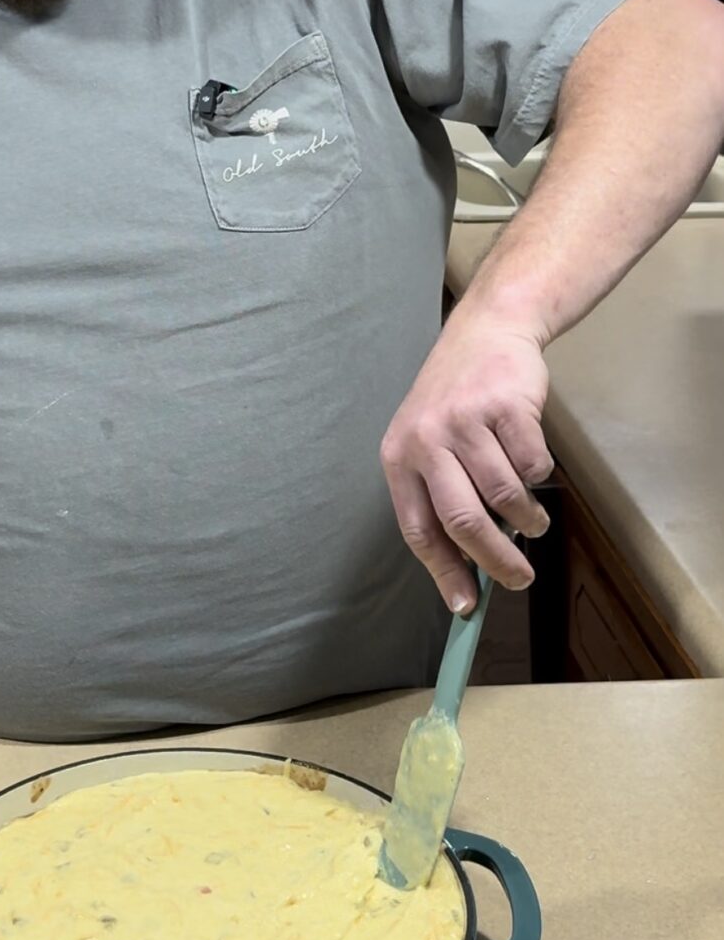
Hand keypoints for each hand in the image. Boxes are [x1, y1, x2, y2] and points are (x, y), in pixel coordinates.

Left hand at [380, 312, 553, 612]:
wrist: (485, 333)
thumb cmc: (455, 401)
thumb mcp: (428, 443)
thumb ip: (440, 497)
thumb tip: (465, 572)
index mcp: (399, 456)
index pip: (418, 529)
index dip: (444, 572)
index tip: (465, 607)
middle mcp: (427, 440)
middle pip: (463, 521)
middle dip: (496, 562)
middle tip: (519, 580)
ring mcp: (466, 421)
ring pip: (505, 496)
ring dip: (526, 521)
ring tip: (533, 523)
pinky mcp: (506, 406)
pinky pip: (533, 465)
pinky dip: (540, 477)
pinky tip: (533, 467)